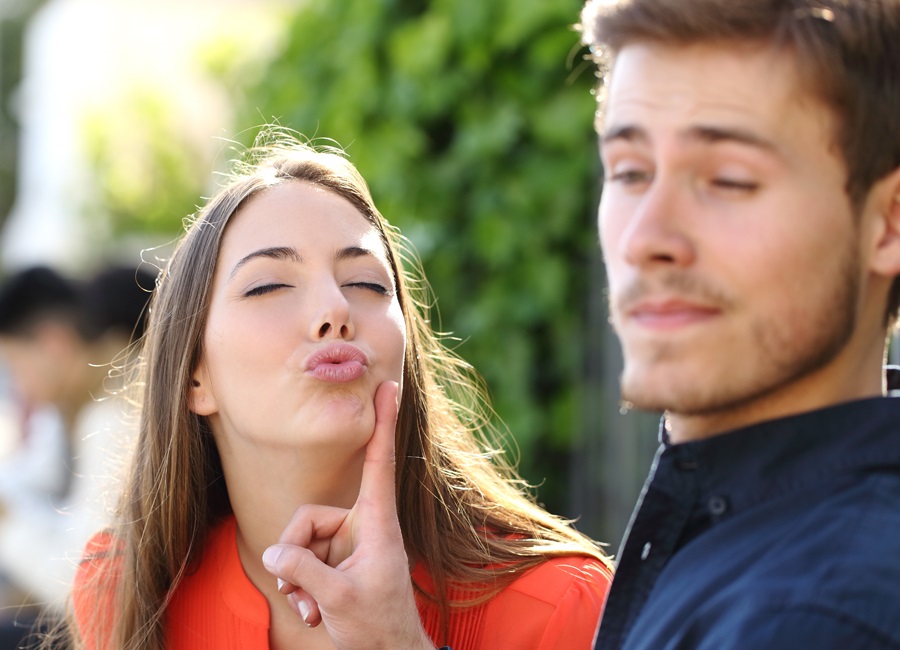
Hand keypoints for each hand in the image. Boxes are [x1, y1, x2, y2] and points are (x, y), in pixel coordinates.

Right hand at [262, 381, 435, 649]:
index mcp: (378, 523)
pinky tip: (314, 611)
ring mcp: (350, 544)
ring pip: (301, 542)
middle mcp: (363, 527)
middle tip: (302, 591)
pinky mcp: (339, 561)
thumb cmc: (378, 627)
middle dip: (295, 555)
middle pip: (309, 518)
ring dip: (298, 578)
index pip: (379, 463)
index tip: (390, 387)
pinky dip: (303, 587)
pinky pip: (304, 560)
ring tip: (313, 608)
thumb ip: (303, 571)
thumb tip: (274, 553)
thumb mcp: (338, 599)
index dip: (383, 423)